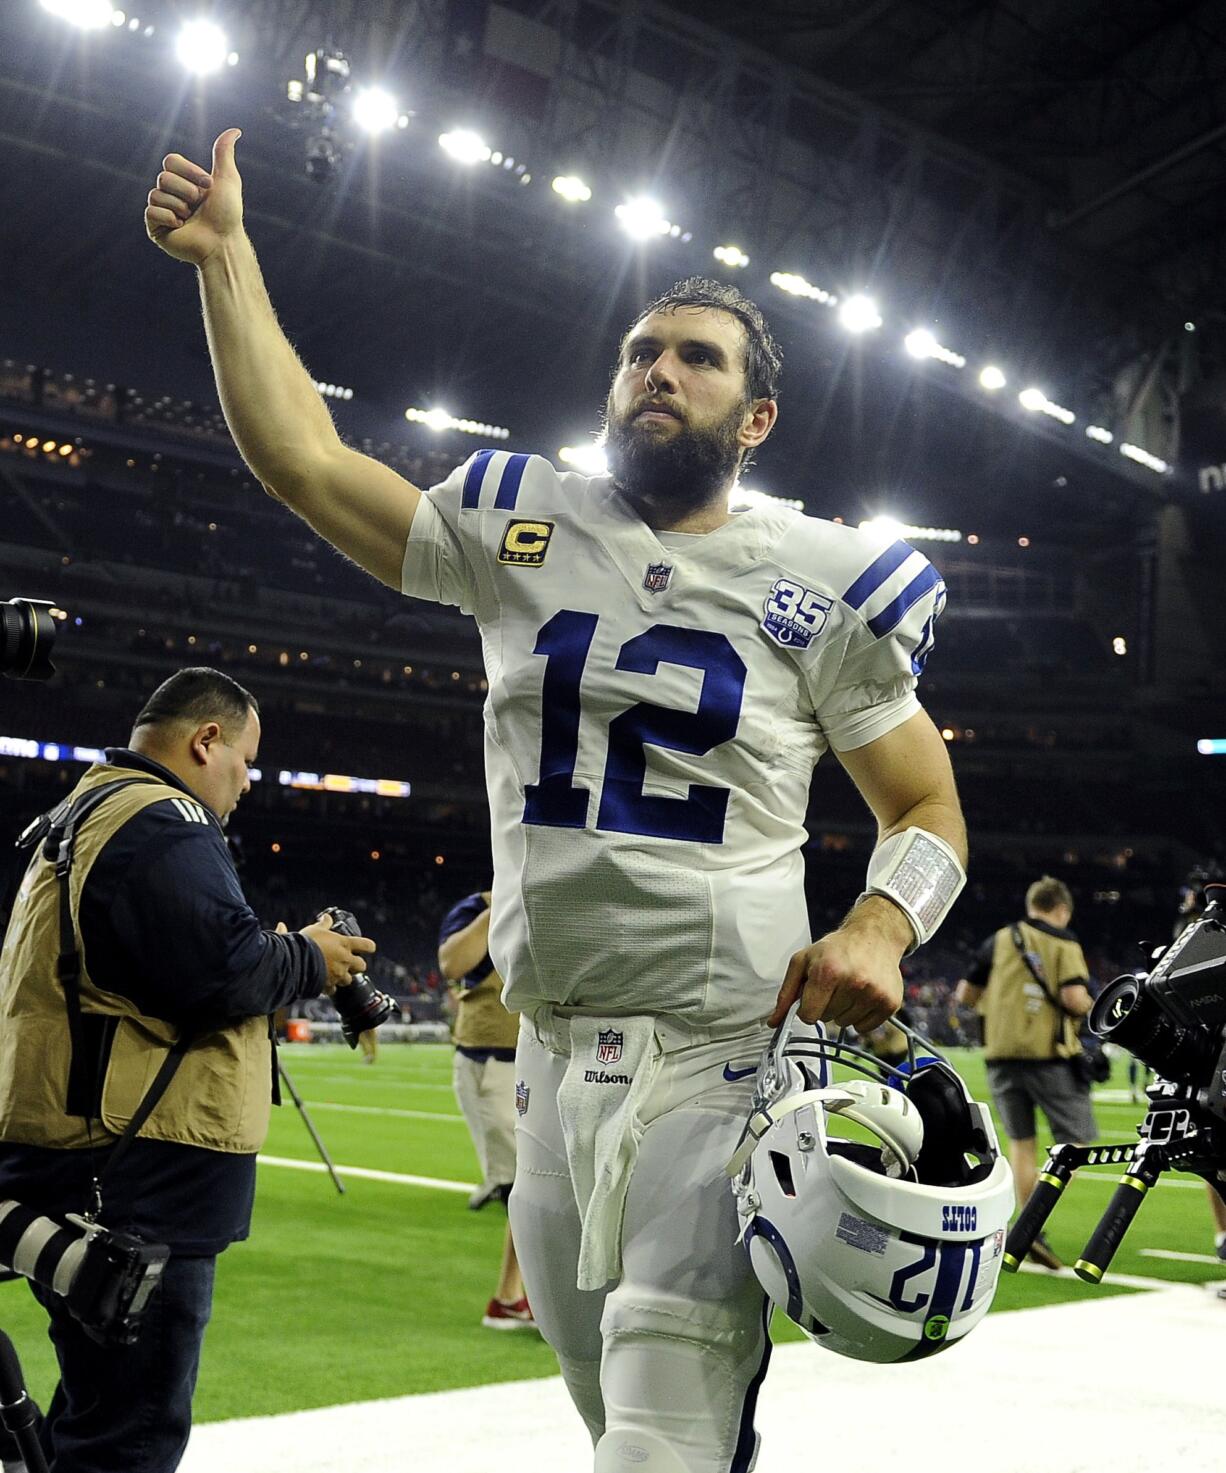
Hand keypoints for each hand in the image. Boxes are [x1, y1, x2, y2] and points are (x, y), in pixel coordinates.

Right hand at [145, 128, 243, 266]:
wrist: (223, 243)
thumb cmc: (228, 214)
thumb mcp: (227, 179)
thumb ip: (224, 153)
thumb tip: (235, 130)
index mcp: (183, 180)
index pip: (170, 161)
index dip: (189, 171)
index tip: (208, 185)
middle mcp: (170, 193)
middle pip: (163, 177)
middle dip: (187, 191)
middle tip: (199, 206)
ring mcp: (161, 210)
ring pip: (156, 194)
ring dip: (180, 207)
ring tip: (191, 219)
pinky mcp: (155, 227)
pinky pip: (151, 211)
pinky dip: (169, 218)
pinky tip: (181, 227)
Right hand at [300, 910, 376, 991]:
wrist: (296, 961)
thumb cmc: (306, 943)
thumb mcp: (315, 929)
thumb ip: (324, 924)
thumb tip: (327, 917)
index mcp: (345, 944)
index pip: (366, 945)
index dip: (368, 947)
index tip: (367, 948)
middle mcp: (345, 960)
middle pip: (361, 966)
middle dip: (357, 965)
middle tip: (349, 963)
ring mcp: (338, 974)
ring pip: (348, 980)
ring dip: (343, 978)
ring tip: (334, 974)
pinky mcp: (328, 985)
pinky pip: (333, 990)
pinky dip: (329, 988)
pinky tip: (323, 983)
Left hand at [768, 899, 909, 1031]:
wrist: (874, 936)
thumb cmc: (836, 949)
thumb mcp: (803, 961)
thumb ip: (786, 993)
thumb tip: (773, 1022)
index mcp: (828, 972)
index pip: (809, 1016)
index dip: (807, 1007)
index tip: (813, 994)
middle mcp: (854, 983)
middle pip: (827, 1019)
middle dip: (826, 1005)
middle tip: (834, 984)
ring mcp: (874, 994)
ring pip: (845, 1024)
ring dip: (843, 1010)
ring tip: (849, 987)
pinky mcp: (890, 1003)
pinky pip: (864, 1028)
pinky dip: (860, 1016)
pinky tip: (862, 995)